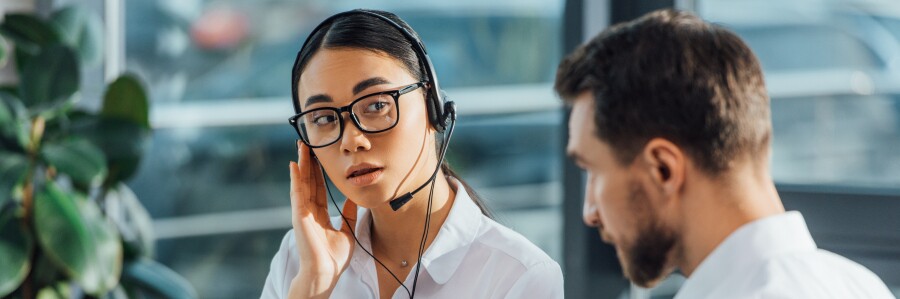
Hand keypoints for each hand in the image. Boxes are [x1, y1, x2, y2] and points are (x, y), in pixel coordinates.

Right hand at [287, 141, 357, 298]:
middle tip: (307, 144)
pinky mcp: (298, 216)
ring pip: (301, 183)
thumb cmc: (335, 257)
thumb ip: (349, 213)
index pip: (318, 187)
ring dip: (301, 164)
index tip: (319, 156)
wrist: (326, 271)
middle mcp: (308, 210)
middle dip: (308, 162)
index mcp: (319, 214)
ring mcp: (302, 212)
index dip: (318, 171)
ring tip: (301, 147)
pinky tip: (294, 165)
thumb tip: (354, 198)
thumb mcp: (347, 230)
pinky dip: (295, 179)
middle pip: (308, 181)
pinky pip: (297, 193)